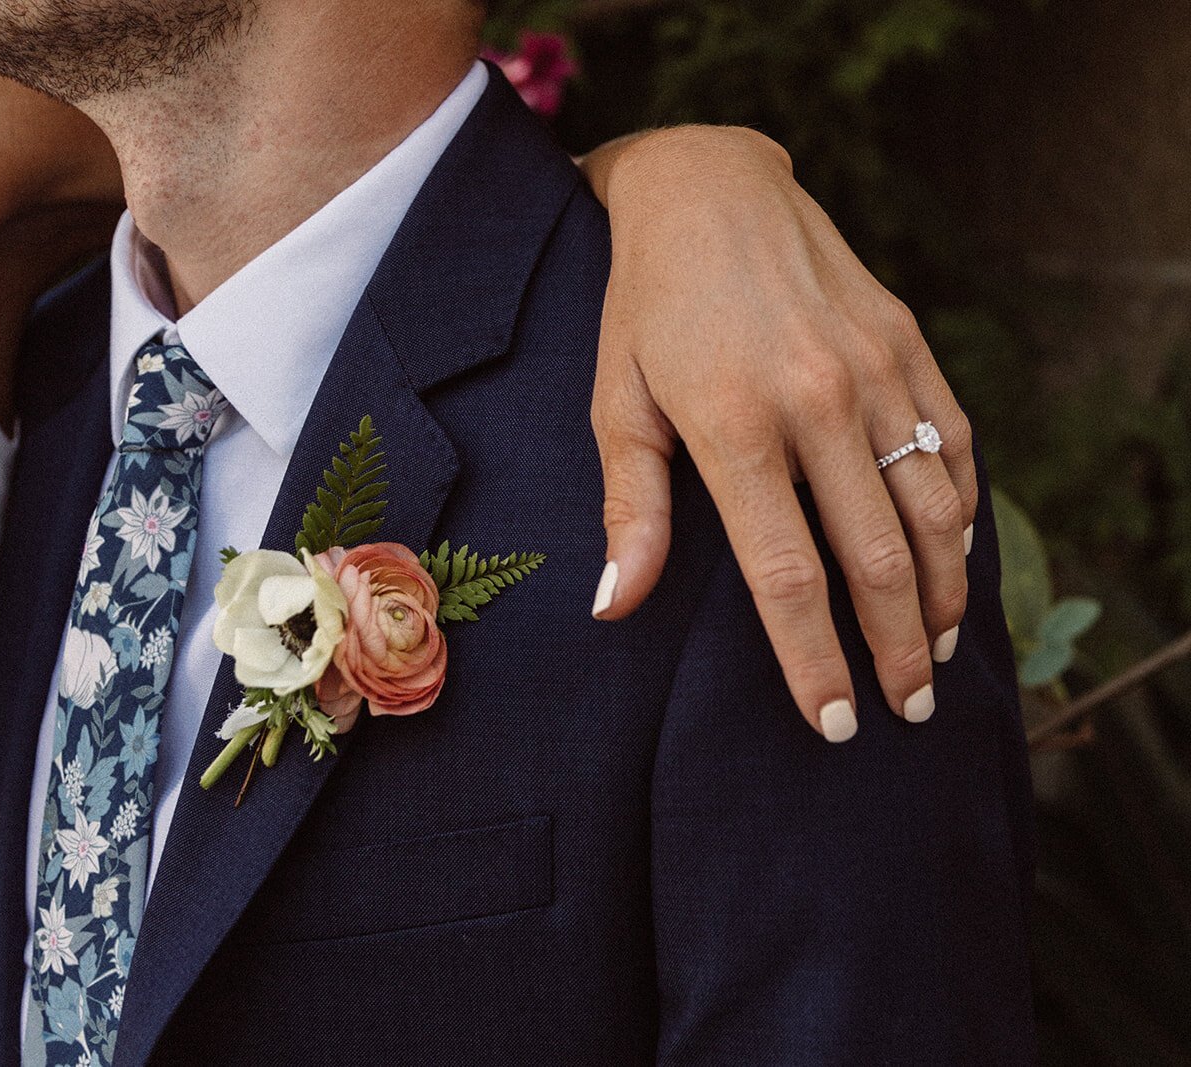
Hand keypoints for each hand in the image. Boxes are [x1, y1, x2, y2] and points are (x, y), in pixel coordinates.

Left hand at [583, 127, 975, 741]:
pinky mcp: (908, 342)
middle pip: (878, 558)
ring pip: (934, 509)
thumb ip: (631, 512)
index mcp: (734, 426)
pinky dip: (963, 511)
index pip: (787, 577)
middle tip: (906, 707)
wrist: (709, 190)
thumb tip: (616, 609)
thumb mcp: (616, 405)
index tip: (836, 723)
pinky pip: (954, 444)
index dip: (815, 661)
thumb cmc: (645, 309)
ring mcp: (874, 368)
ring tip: (940, 651)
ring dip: (946, 593)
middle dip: (898, 648)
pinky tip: (954, 557)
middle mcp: (817, 400)